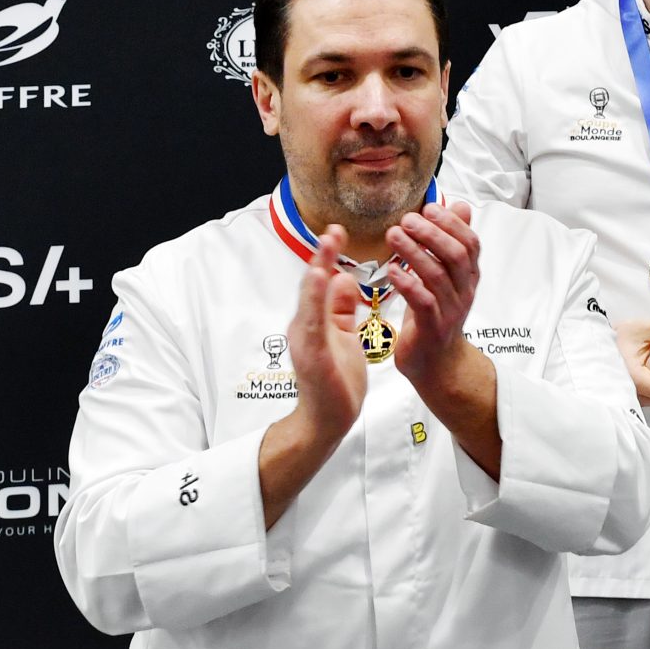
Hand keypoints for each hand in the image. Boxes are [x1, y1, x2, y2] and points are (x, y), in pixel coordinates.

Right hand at [286, 228, 368, 443]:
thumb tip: (344, 278)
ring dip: (316, 271)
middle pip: (313, 285)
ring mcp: (306, 340)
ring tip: (325, 246)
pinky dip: (315, 301)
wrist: (329, 419)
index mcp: (316, 320)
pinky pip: (313, 324)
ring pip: (309, 300)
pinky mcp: (311, 354)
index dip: (328, 256)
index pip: (322, 282)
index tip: (338, 231)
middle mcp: (306, 326)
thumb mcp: (342, 335)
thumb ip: (340, 308)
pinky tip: (321, 281)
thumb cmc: (336, 380)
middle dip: (322, 257)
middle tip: (333, 229)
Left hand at [386, 200, 483, 396]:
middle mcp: (464, 291)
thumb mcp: (449, 277)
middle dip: (431, 233)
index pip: (470, 243)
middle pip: (456, 255)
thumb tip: (462, 206)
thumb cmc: (438, 316)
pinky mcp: (432, 327)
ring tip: (393, 236)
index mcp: (468, 277)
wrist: (439, 365)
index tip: (429, 208)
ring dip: (414, 252)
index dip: (452, 223)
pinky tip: (392, 270)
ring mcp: (450, 310)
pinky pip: (423, 302)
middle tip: (406, 220)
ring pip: (437, 275)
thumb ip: (454, 242)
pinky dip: (407, 283)